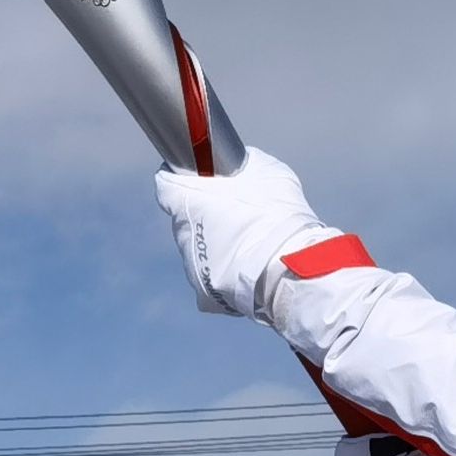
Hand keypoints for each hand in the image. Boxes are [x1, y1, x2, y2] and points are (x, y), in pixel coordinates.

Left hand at [157, 150, 337, 317]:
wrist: (290, 265)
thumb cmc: (279, 214)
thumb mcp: (267, 172)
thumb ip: (241, 165)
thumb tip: (234, 164)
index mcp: (188, 201)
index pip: (166, 185)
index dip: (181, 179)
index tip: (199, 180)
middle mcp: (183, 233)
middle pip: (185, 218)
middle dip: (204, 213)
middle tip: (236, 213)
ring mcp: (191, 265)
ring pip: (197, 248)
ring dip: (214, 243)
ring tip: (248, 243)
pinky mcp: (203, 292)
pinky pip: (208, 276)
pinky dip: (223, 271)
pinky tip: (247, 267)